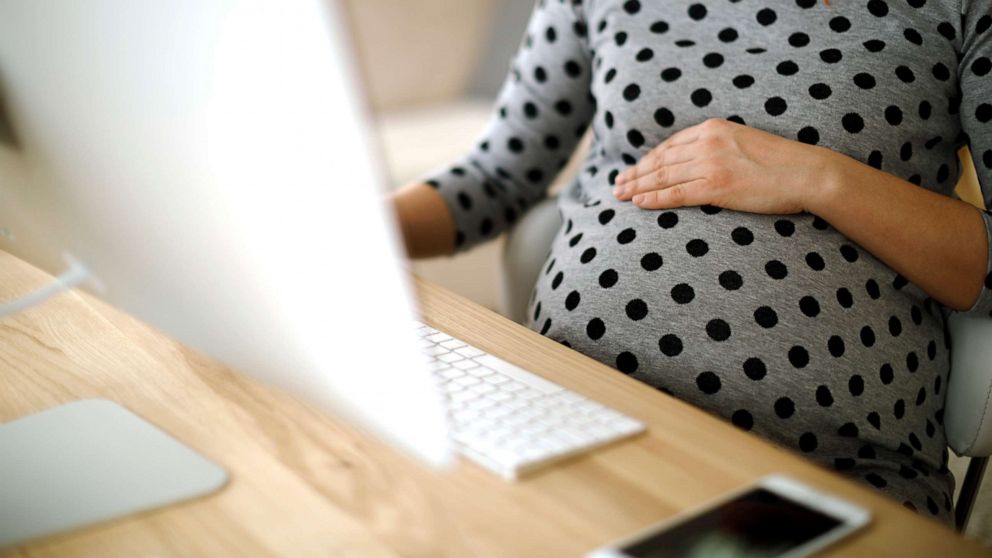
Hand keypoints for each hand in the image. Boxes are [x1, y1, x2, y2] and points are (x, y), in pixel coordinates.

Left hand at [613, 118, 835, 213]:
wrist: (806, 173)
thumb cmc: (781, 162)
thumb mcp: (744, 142)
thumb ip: (719, 146)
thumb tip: (698, 160)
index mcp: (714, 128)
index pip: (671, 144)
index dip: (648, 159)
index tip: (634, 169)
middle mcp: (708, 142)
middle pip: (661, 160)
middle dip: (635, 173)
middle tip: (616, 184)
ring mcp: (711, 164)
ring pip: (663, 176)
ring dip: (637, 186)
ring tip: (619, 195)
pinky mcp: (716, 188)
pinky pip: (676, 194)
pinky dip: (654, 198)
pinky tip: (638, 203)